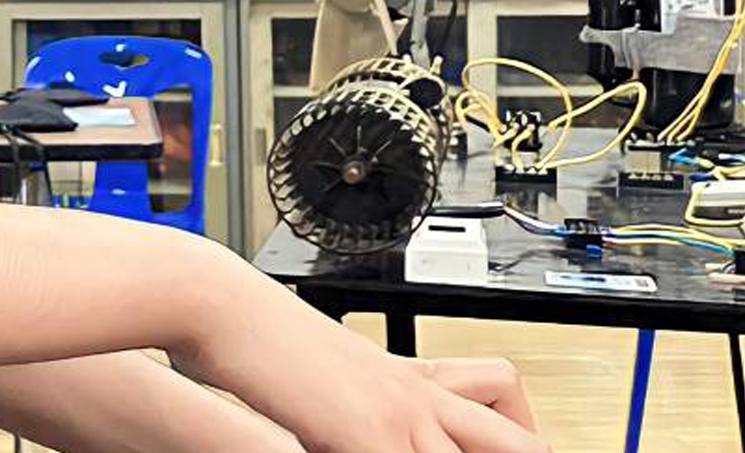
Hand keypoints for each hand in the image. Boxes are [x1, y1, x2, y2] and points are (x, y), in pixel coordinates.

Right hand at [171, 285, 546, 452]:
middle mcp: (415, 396)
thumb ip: (354, 413)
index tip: (510, 447)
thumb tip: (350, 434)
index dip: (522, 433)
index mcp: (410, 378)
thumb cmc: (259, 339)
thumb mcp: (324, 378)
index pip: (503, 395)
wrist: (221, 306)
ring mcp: (398, 418)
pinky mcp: (367, 438)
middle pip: (521, 442)